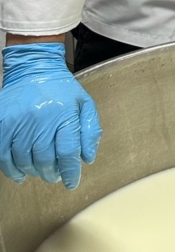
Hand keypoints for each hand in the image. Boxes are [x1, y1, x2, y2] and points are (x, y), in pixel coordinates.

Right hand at [0, 43, 101, 189]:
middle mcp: (41, 119)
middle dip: (51, 173)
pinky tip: (20, 173)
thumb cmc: (61, 89)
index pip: (68, 152)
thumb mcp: (84, 103)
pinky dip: (11, 169)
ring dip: (33, 171)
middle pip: (44, 159)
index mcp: (64, 114)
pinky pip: (3, 156)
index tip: (72, 182)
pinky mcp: (2, 124)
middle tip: (54, 176)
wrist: (34, 69)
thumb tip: (87, 158)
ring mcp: (19, 122)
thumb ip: (89, 130)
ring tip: (39, 171)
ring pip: (24, 160)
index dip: (70, 171)